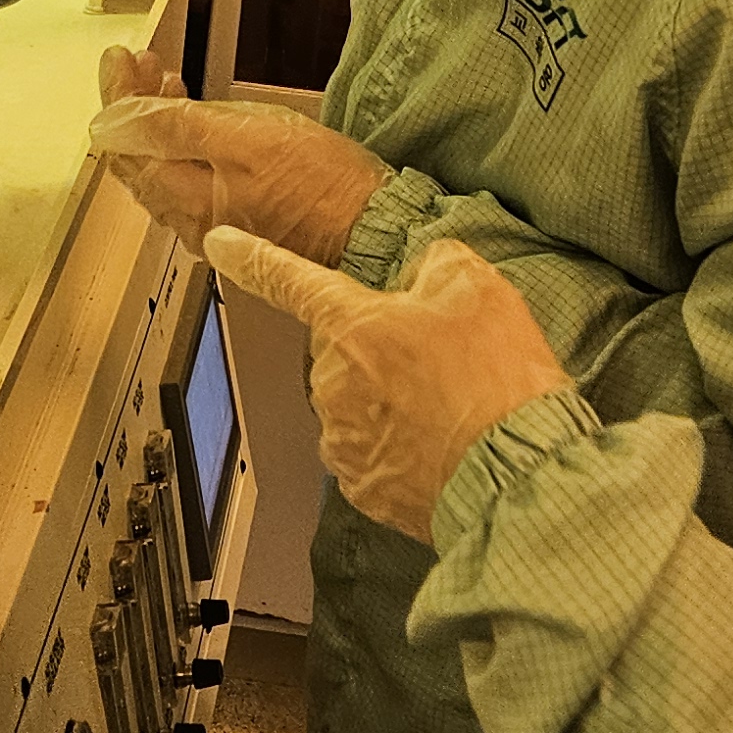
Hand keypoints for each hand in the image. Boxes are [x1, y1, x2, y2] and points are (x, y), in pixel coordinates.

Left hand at [86, 49, 390, 264]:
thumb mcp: (246, 137)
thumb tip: (111, 120)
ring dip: (155, 123)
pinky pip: (188, 183)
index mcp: (184, 198)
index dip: (116, 94)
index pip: (124, 144)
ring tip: (167, 82)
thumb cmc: (322, 182)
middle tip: (142, 63)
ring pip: (162, 170)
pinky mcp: (237, 222)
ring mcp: (212, 224)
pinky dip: (181, 146)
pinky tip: (198, 125)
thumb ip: (174, 129)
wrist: (374, 226)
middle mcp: (188, 220)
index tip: (120, 57)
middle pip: (137, 159)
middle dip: (132, 104)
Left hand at [204, 228, 571, 538]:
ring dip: (393, 401)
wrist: (513, 474)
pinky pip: (372, 453)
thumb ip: (435, 264)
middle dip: (381, 348)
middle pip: (343, 349)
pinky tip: (443, 445)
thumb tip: (422, 275)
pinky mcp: (362, 487)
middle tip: (442, 360)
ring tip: (453, 407)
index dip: (250, 256)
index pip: (285, 278)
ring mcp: (343, 439)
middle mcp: (332, 382)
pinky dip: (402, 449)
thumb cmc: (494, 381)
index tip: (219, 244)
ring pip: (357, 403)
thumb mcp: (478, 287)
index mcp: (350, 323)